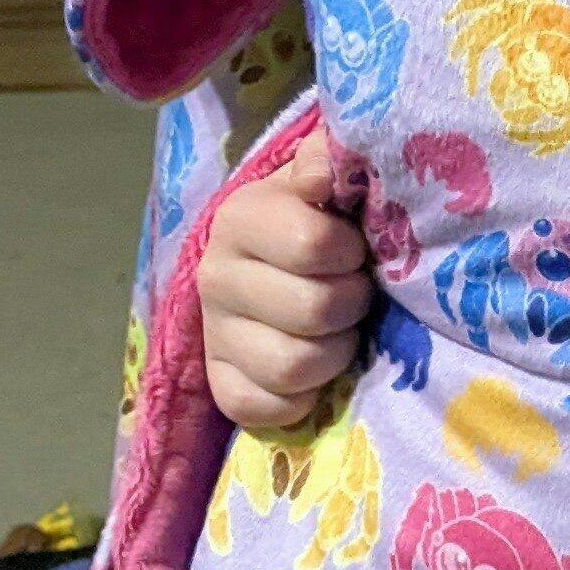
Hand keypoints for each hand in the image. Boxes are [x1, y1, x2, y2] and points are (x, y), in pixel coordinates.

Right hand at [196, 137, 372, 431]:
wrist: (278, 266)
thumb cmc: (319, 220)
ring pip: (294, 366)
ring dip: (335, 354)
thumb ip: (327, 159)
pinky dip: (302, 399)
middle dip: (352, 305)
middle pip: (312, 311)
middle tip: (355, 295)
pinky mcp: (220, 387)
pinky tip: (312, 373)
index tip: (354, 249)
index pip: (312, 244)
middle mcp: (214, 277)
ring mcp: (213, 335)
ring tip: (338, 333)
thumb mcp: (323, 180)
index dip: (350, 252)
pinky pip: (267, 410)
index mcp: (240, 218)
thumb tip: (321, 171)